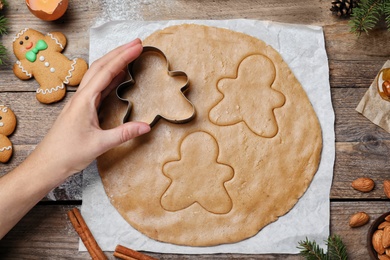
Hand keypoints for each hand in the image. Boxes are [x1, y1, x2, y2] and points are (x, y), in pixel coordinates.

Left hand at [33, 38, 150, 176]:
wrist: (48, 163)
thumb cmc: (68, 153)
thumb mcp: (100, 144)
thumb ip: (124, 133)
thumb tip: (146, 126)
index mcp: (85, 100)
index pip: (106, 71)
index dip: (123, 57)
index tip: (137, 46)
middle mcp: (82, 96)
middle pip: (101, 66)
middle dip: (119, 52)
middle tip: (137, 43)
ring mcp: (81, 101)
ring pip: (98, 74)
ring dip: (114, 62)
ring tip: (130, 54)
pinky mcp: (83, 108)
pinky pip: (98, 86)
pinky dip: (110, 77)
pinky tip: (118, 76)